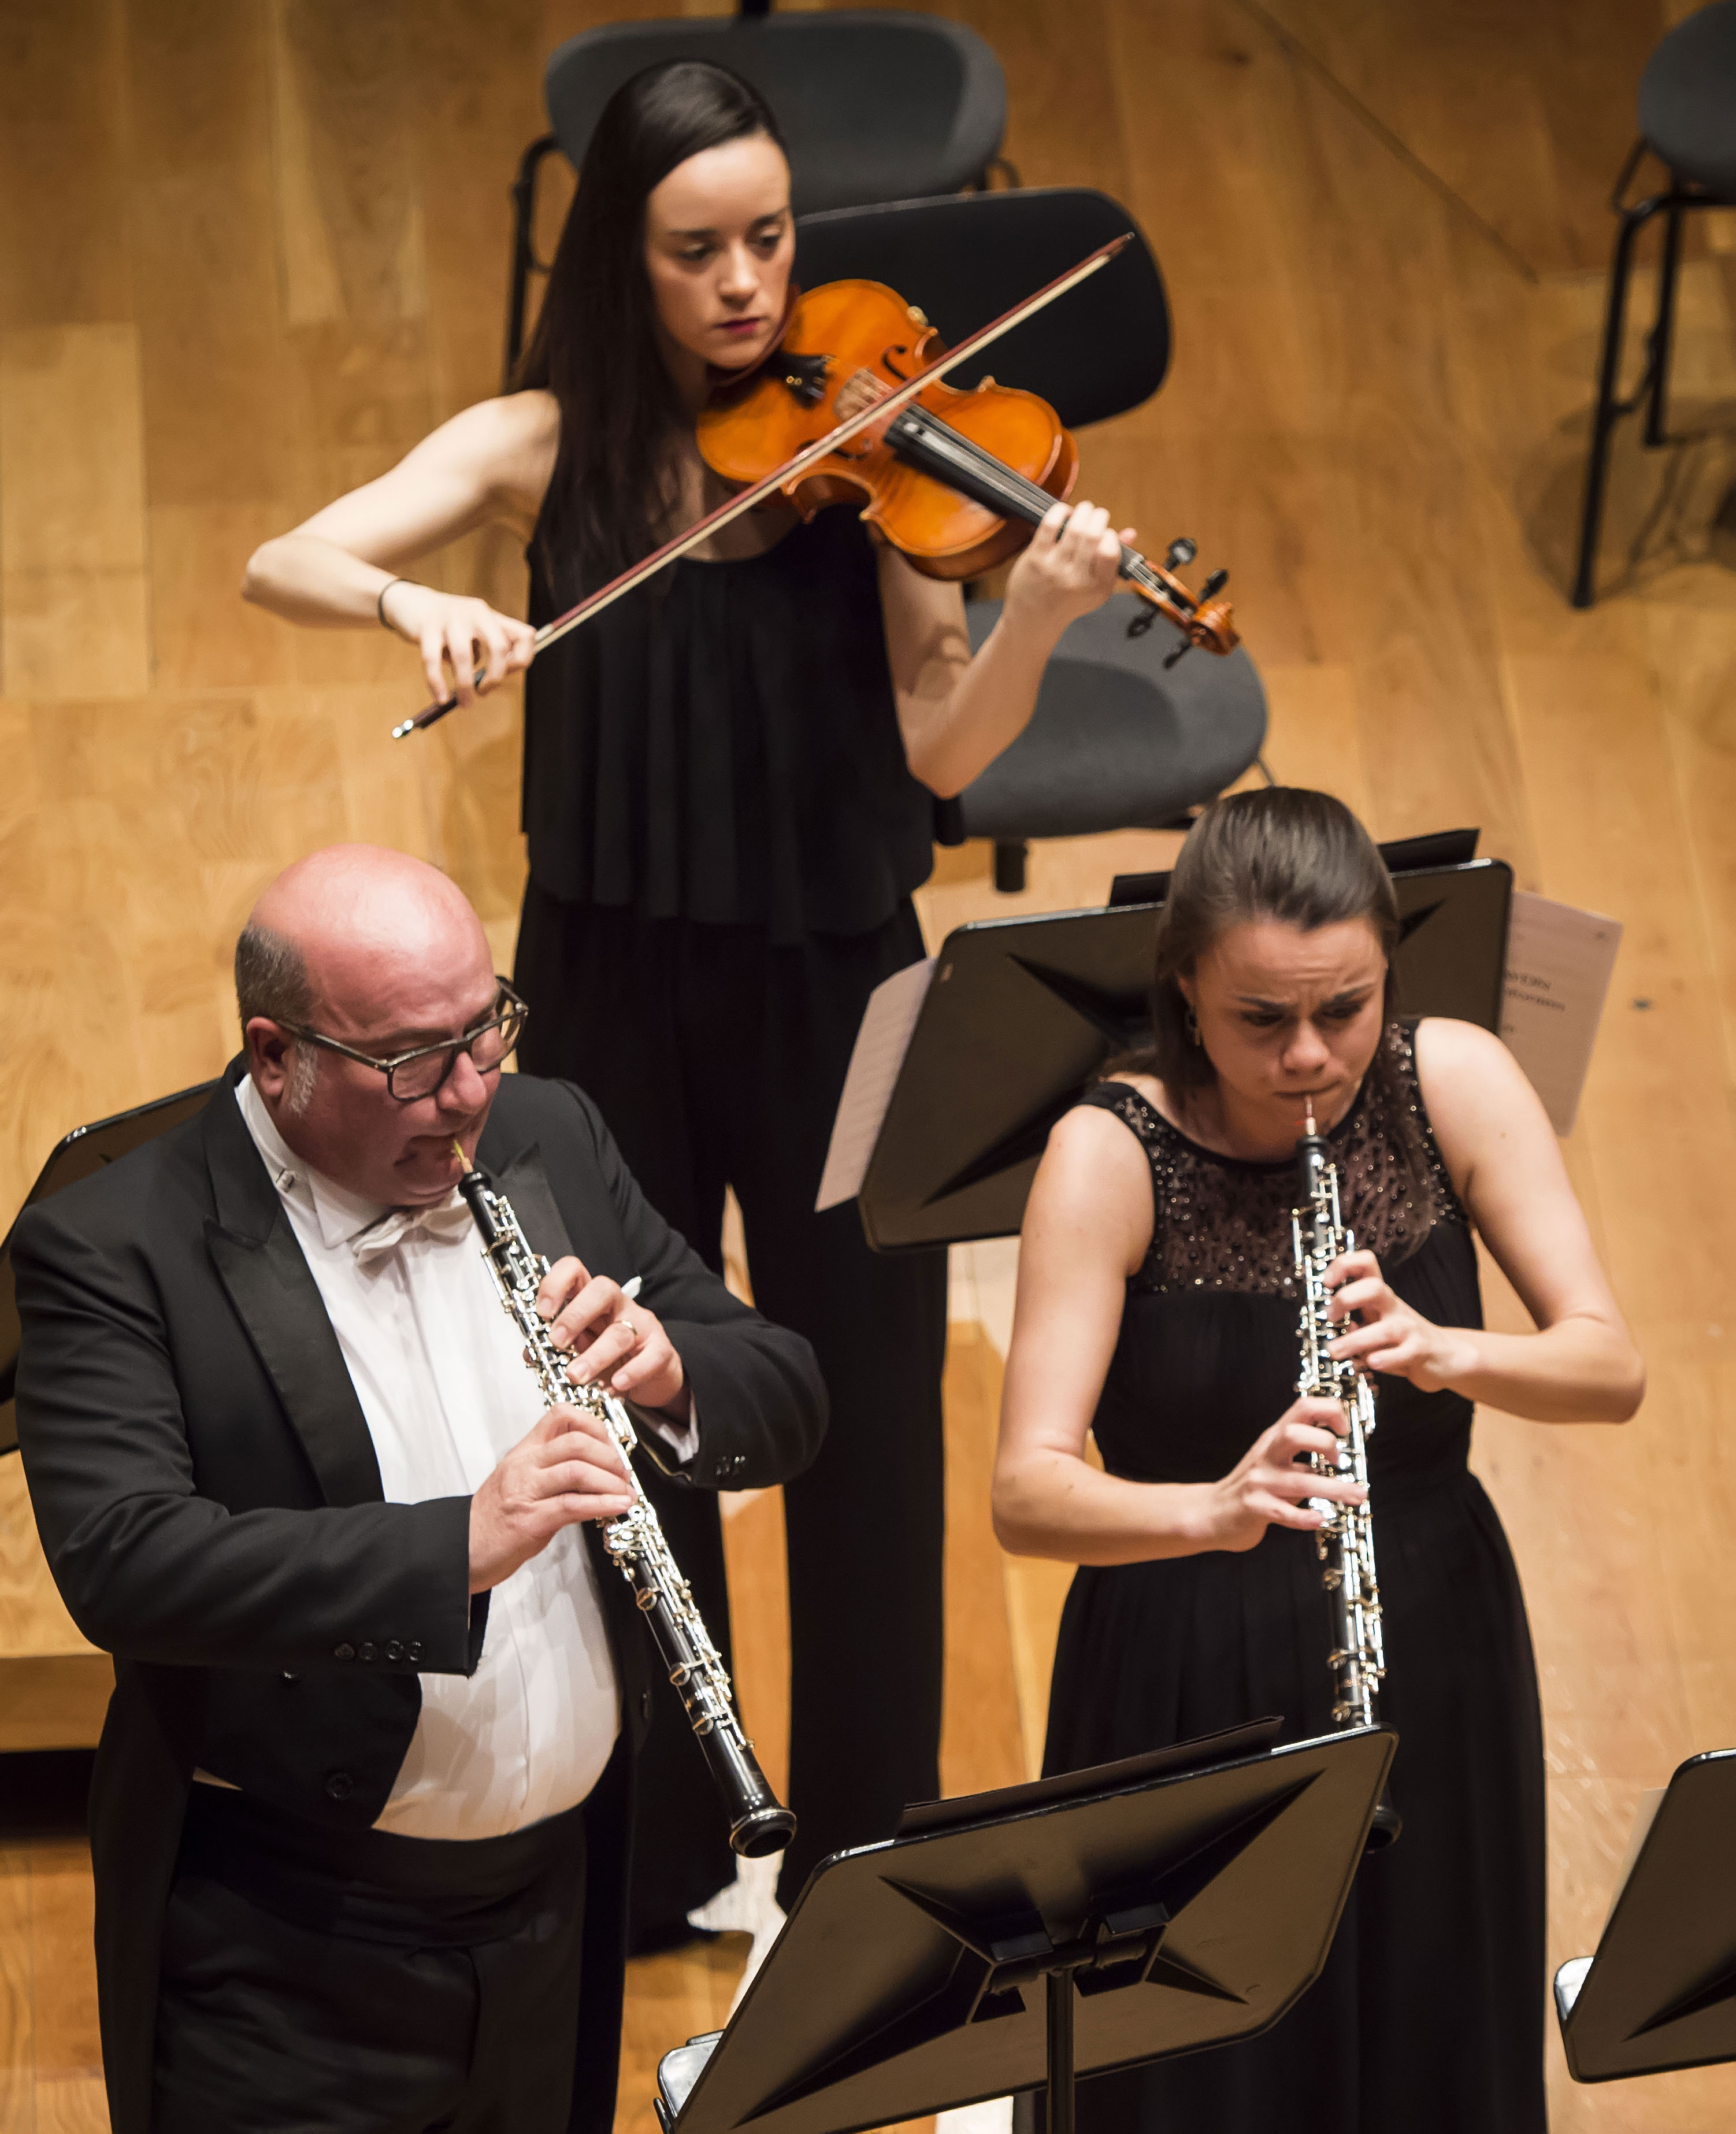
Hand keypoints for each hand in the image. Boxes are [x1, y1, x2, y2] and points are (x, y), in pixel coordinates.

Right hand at [381, 582, 536, 708]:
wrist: (409, 601)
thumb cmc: (445, 625)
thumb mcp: (472, 632)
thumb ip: (484, 651)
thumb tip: (486, 684)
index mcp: (491, 617)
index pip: (525, 636)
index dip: (521, 660)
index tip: (506, 674)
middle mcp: (476, 613)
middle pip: (498, 647)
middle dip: (495, 677)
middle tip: (484, 692)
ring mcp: (451, 617)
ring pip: (463, 656)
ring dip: (465, 686)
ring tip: (463, 703)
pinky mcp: (426, 626)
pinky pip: (432, 660)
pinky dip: (437, 683)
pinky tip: (440, 697)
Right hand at [468, 1403, 634, 1592]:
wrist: (460, 1551)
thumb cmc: (492, 1521)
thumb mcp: (524, 1483)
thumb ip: (556, 1472)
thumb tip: (599, 1471)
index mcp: (524, 1452)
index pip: (561, 1416)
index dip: (594, 1425)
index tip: (611, 1445)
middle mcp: (524, 1466)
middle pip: (576, 1442)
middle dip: (610, 1457)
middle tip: (623, 1475)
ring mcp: (525, 1492)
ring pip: (577, 1470)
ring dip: (611, 1482)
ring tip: (625, 1494)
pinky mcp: (529, 1521)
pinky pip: (572, 1505)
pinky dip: (603, 1504)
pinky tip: (618, 1507)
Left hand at [536, 1257, 688, 1417]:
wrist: (650, 1374)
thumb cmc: (610, 1356)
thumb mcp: (579, 1348)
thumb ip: (555, 1348)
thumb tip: (531, 1354)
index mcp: (592, 1299)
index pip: (575, 1271)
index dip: (556, 1284)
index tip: (542, 1311)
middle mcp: (618, 1305)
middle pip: (602, 1290)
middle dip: (575, 1315)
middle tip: (557, 1341)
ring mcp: (641, 1325)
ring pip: (620, 1332)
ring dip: (595, 1355)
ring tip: (576, 1376)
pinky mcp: (660, 1349)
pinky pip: (650, 1356)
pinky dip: (632, 1372)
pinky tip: (615, 1384)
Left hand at [1002, 500, 1129, 640]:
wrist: (1034, 619)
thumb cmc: (1068, 601)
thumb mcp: (1097, 589)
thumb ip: (1114, 561)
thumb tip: (1130, 533)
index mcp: (1098, 587)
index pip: (1110, 552)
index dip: (1110, 535)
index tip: (1105, 533)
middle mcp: (1077, 579)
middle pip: (1093, 535)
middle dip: (1098, 516)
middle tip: (1096, 514)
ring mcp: (1055, 568)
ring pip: (1074, 528)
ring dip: (1082, 511)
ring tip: (1084, 510)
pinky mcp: (1036, 559)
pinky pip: (1050, 526)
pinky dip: (1059, 512)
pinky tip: (1063, 513)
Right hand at [1191, 1395, 1363, 1552]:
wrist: (1213, 1512)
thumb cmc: (1252, 1487)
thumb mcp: (1275, 1462)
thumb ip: (1304, 1459)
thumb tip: (1343, 1459)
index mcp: (1274, 1438)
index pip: (1303, 1408)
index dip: (1330, 1412)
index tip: (1345, 1430)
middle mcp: (1266, 1455)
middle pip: (1295, 1435)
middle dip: (1326, 1445)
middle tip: (1342, 1463)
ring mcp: (1259, 1481)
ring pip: (1299, 1480)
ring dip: (1334, 1489)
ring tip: (1357, 1496)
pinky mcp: (1254, 1507)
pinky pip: (1284, 1512)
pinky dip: (1305, 1517)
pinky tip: (1320, 1519)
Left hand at [1325, 1250, 1477, 1390]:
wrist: (1444, 1355)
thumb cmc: (1402, 1338)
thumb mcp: (1375, 1324)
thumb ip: (1354, 1324)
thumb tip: (1336, 1327)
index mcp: (1380, 1296)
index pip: (1366, 1264)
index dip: (1344, 1266)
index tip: (1327, 1282)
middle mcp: (1394, 1307)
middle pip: (1374, 1288)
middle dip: (1347, 1299)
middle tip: (1329, 1317)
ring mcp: (1409, 1328)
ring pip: (1385, 1329)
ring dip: (1356, 1340)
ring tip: (1335, 1351)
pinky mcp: (1420, 1350)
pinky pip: (1403, 1353)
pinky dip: (1385, 1359)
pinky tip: (1372, 1363)